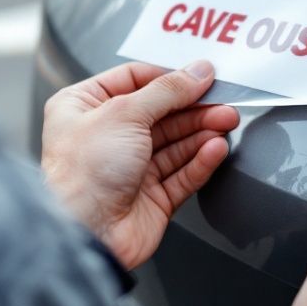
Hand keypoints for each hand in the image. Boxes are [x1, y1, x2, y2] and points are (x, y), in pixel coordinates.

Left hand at [41, 60, 238, 269]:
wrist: (84, 233)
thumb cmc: (80, 174)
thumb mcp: (124, 112)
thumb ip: (167, 91)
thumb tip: (197, 72)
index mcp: (84, 107)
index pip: (134, 80)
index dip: (169, 78)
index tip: (200, 75)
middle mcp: (106, 137)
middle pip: (161, 113)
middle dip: (194, 107)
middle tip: (223, 102)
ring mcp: (129, 168)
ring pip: (175, 144)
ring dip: (203, 131)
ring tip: (226, 122)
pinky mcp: (150, 198)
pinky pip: (182, 173)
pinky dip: (201, 160)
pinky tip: (215, 148)